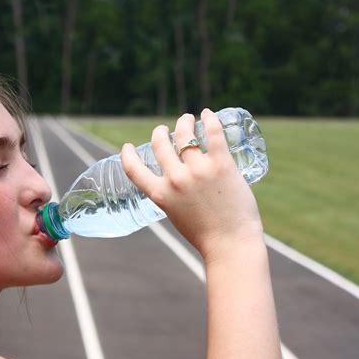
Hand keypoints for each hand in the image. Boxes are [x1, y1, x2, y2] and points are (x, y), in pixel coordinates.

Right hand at [121, 109, 263, 260]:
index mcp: (161, 195)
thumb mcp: (178, 217)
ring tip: (188, 119)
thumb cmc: (207, 237)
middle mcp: (176, 179)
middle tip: (166, 128)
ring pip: (185, 134)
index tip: (127, 147)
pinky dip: (209, 119)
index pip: (134, 170)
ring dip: (184, 123)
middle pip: (161, 144)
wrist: (230, 244)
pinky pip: (213, 133)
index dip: (128, 155)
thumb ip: (175, 199)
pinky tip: (207, 114)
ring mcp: (198, 170)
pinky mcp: (221, 164)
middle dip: (160, 133)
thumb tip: (182, 185)